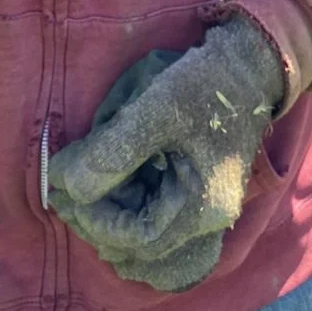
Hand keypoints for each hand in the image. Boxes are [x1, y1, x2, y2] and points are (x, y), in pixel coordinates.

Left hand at [47, 16, 284, 290]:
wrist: (248, 64)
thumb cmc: (206, 84)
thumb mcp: (156, 109)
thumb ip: (112, 150)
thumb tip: (68, 186)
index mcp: (202, 208)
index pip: (139, 239)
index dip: (98, 222)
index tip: (68, 193)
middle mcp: (206, 219)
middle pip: (142, 246)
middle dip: (98, 223)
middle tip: (62, 193)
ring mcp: (202, 207)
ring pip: (146, 234)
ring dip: (110, 217)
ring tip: (78, 189)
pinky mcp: (194, 190)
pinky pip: (155, 217)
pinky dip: (126, 207)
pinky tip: (105, 185)